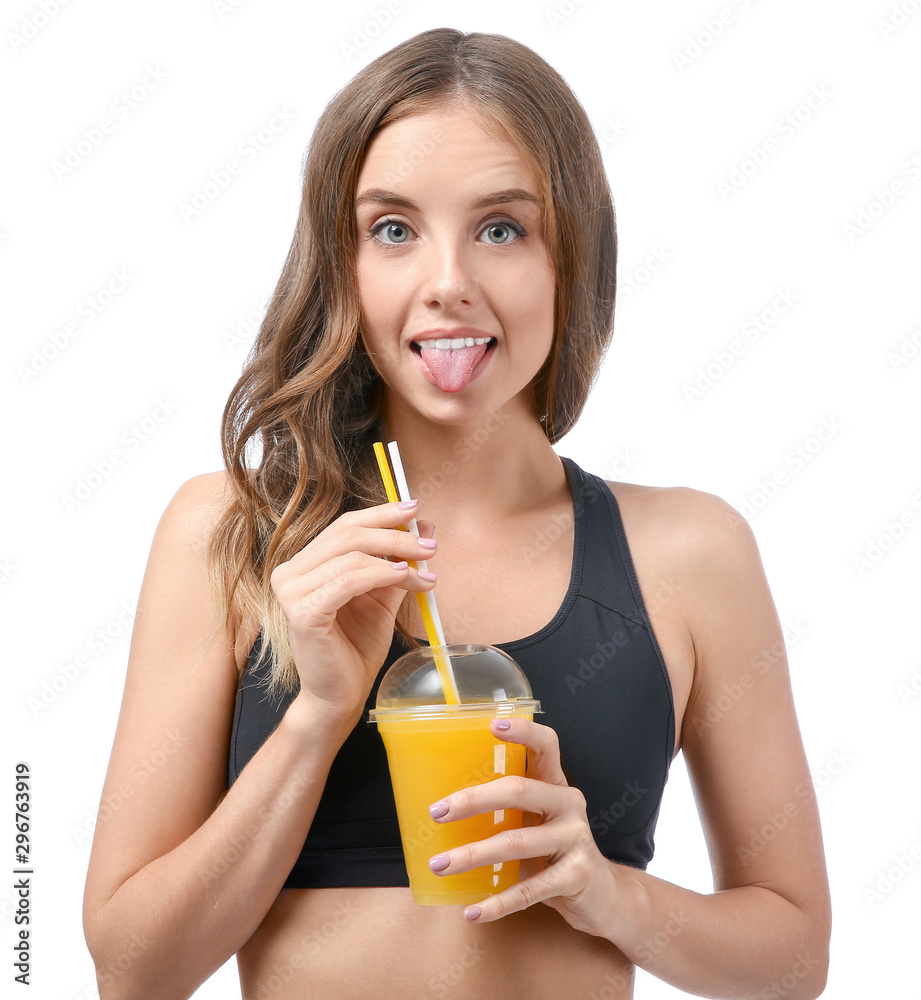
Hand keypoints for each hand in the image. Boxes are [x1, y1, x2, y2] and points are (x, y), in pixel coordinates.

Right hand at [269, 499, 435, 723]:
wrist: (340, 694)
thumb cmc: (356, 647)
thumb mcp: (382, 595)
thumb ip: (397, 561)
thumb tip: (423, 524)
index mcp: (306, 563)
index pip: (344, 525)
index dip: (381, 513)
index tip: (414, 508)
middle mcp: (291, 572)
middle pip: (348, 534)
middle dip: (394, 534)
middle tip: (429, 543)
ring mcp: (291, 592)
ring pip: (350, 556)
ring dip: (396, 557)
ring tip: (425, 567)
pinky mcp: (302, 612)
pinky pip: (347, 581)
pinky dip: (379, 574)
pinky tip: (404, 576)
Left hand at [427, 718, 619, 934]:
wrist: (605, 897)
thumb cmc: (556, 853)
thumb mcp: (537, 824)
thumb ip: (507, 811)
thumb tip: (443, 811)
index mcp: (556, 786)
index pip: (546, 746)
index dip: (523, 732)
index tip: (492, 724)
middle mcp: (568, 805)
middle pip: (518, 790)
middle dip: (473, 800)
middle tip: (437, 812)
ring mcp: (575, 839)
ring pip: (516, 842)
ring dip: (473, 856)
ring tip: (440, 865)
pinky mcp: (577, 876)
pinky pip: (530, 890)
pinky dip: (498, 902)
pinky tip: (474, 911)